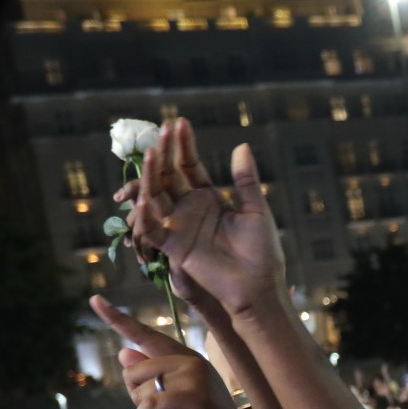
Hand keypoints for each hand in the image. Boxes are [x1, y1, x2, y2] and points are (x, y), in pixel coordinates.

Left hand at [91, 297, 256, 408]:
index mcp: (186, 358)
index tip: (95, 300)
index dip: (118, 318)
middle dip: (138, 399)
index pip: (146, 335)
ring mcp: (195, 378)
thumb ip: (152, 377)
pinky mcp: (195, 399)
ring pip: (140, 391)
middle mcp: (191, 361)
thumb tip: (124, 352)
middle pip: (133, 371)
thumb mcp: (173, 399)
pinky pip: (148, 408)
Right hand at [119, 118, 284, 319]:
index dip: (184, 145)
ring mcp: (179, 226)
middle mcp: (190, 209)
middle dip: (166, 153)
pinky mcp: (174, 248)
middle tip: (163, 129)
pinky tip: (145, 198)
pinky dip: (146, 216)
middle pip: (170, 176)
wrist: (259, 286)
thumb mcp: (256, 211)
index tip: (179, 122)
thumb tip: (242, 145)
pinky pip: (153, 229)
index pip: (190, 166)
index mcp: (210, 198)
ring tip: (151, 154)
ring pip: (157, 196)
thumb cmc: (262, 252)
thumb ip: (245, 180)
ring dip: (152, 176)